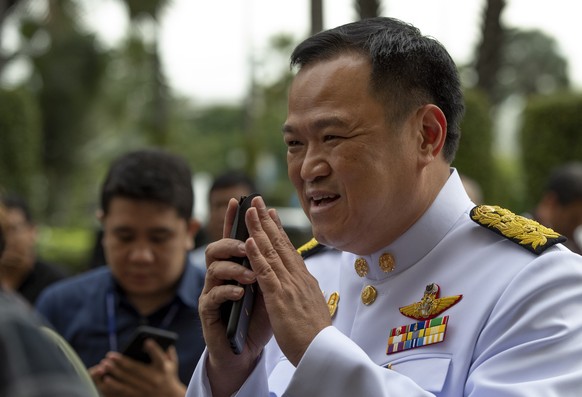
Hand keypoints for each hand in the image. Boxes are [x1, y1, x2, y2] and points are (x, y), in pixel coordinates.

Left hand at [89, 340, 185, 396]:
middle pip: (136, 369)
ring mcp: (145, 389)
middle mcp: (154, 379)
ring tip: (105, 365)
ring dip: (115, 372)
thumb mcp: (172, 364)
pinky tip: (106, 379)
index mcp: (163, 369)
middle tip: (110, 355)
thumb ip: (169, 352)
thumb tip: (165, 340)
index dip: (153, 349)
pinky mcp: (138, 396)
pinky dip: (114, 385)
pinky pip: (124, 390)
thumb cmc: (169, 376)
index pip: (159, 357)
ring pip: (127, 380)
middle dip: (121, 361)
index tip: (146, 341)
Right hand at [198, 198, 272, 396]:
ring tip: (251, 276)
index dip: (234, 219)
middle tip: (247, 246)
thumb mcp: (270, 288)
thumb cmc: (258, 319)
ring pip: (213, 269)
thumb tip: (280, 239)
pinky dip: (227, 291)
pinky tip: (240, 293)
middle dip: (231, 243)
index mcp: (236, 267)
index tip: (239, 200)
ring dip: (234, 269)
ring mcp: (212, 293)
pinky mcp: (208, 312)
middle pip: (216, 248)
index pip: (233, 238)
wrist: (246, 352)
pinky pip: (211, 296)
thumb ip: (270, 266)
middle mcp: (220, 276)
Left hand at [244, 196, 331, 365]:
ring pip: (271, 252)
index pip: (288, 250)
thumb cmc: (315, 337)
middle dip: (266, 220)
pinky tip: (249, 240)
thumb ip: (304, 293)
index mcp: (305, 281)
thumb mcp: (311, 308)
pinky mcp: (280, 299)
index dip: (277, 230)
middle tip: (256, 200)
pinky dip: (257, 255)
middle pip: (280, 244)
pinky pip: (266, 273)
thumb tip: (302, 285)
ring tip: (249, 210)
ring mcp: (290, 286)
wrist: (322, 354)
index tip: (270, 213)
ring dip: (258, 229)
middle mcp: (298, 278)